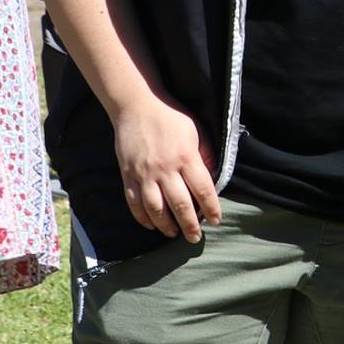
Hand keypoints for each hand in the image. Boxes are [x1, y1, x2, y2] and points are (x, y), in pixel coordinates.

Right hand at [110, 96, 220, 241]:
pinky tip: (151, 224)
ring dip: (165, 226)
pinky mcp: (128, 176)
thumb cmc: (171, 116)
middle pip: (180, 205)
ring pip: (155, 209)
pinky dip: (142, 217)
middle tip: (195, 238)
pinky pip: (134, 203)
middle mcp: (165, 170)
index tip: (215, 220)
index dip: (211, 208)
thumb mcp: (197, 131)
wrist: (137, 106)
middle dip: (190, 225)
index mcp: (186, 158)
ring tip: (174, 234)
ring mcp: (144, 175)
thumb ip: (204, 155)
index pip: (203, 190)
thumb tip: (212, 177)